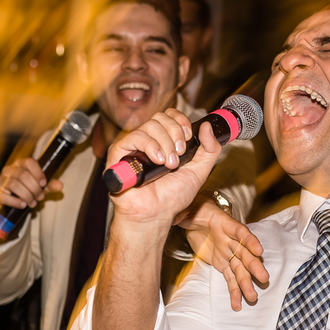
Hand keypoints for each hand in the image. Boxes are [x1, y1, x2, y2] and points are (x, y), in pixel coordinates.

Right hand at [0, 157, 62, 209]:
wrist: (13, 201)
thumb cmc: (28, 189)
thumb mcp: (41, 186)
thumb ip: (50, 185)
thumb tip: (60, 186)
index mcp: (20, 164)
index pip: (29, 162)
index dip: (38, 173)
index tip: (44, 184)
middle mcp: (9, 170)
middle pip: (23, 175)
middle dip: (35, 188)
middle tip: (40, 197)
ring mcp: (1, 180)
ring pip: (15, 185)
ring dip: (27, 196)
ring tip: (33, 203)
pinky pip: (5, 196)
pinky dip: (16, 202)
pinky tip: (23, 205)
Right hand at [105, 109, 221, 224]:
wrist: (156, 214)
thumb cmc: (171, 197)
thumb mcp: (199, 171)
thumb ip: (209, 149)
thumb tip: (208, 126)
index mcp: (163, 142)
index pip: (169, 115)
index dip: (180, 121)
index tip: (188, 137)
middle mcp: (148, 141)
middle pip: (160, 117)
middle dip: (175, 134)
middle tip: (179, 156)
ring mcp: (133, 146)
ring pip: (150, 125)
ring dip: (166, 144)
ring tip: (169, 164)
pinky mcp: (119, 153)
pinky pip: (135, 136)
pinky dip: (151, 146)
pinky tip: (158, 161)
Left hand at [178, 198, 269, 309]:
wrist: (195, 216)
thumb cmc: (194, 209)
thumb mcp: (187, 208)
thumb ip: (183, 213)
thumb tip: (175, 215)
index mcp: (224, 224)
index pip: (240, 232)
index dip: (250, 241)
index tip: (259, 250)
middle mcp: (231, 240)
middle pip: (245, 254)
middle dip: (254, 266)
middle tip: (263, 278)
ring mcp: (228, 253)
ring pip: (240, 269)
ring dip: (247, 283)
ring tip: (252, 297)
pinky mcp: (222, 263)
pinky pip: (230, 278)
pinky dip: (234, 291)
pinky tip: (237, 304)